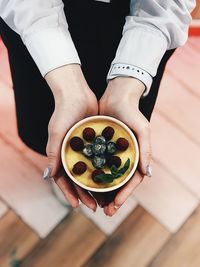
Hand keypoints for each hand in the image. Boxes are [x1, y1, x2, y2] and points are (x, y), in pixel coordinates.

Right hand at [44, 64, 98, 210]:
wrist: (77, 94)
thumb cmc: (63, 112)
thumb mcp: (57, 133)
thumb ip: (53, 154)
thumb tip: (47, 177)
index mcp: (61, 155)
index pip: (64, 180)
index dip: (70, 194)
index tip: (78, 206)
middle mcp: (72, 155)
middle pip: (79, 179)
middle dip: (86, 194)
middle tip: (96, 207)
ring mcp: (83, 149)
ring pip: (91, 172)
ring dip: (96, 185)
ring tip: (105, 198)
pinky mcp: (94, 142)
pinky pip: (100, 159)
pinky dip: (104, 169)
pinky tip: (113, 178)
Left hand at [99, 77, 151, 215]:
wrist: (116, 97)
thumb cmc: (131, 112)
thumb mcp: (142, 128)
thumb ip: (146, 149)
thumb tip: (148, 174)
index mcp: (135, 156)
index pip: (132, 180)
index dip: (124, 194)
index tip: (115, 205)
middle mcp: (124, 158)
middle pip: (119, 183)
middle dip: (113, 198)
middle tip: (104, 211)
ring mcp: (112, 154)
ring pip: (107, 177)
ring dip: (102, 192)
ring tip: (94, 204)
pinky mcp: (101, 148)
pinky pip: (97, 165)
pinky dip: (93, 176)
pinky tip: (85, 185)